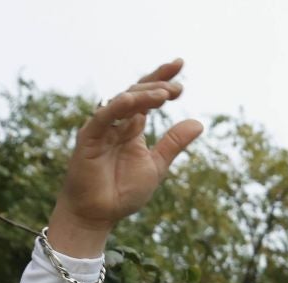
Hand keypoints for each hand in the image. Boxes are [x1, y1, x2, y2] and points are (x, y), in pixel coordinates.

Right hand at [48, 58, 203, 255]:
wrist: (99, 214)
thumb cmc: (124, 191)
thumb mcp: (156, 165)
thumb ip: (174, 143)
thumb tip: (199, 123)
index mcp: (133, 127)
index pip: (147, 95)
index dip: (161, 77)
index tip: (180, 64)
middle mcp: (117, 122)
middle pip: (136, 93)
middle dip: (157, 85)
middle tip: (178, 88)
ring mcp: (102, 128)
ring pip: (121, 101)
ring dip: (143, 96)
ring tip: (165, 94)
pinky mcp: (88, 138)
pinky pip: (103, 118)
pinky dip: (118, 108)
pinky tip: (136, 103)